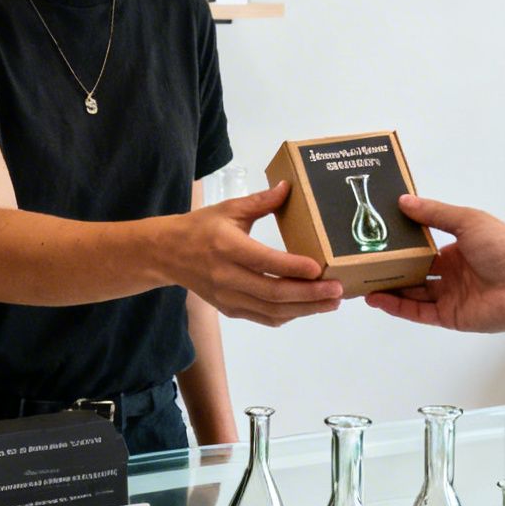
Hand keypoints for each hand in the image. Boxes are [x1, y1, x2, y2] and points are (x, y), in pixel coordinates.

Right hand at [173, 181, 343, 327]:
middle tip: (337, 290)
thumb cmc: (201, 228)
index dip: (293, 267)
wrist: (166, 254)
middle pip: (273, 293)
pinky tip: (307, 307)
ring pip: (271, 311)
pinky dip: (288, 315)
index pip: (264, 262)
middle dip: (309, 294)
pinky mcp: (230, 310)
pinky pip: (263, 318)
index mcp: (227, 247)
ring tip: (331, 302)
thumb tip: (289, 187)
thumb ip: (260, 202)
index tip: (320, 268)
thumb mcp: (228, 209)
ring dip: (305, 309)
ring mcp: (228, 297)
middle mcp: (226, 276)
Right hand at [364, 194, 504, 332]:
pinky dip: (398, 307)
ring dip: (389, 290)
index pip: (423, 249)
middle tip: (365, 266)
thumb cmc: (504, 248)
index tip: (379, 241)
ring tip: (363, 284)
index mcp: (458, 250)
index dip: (403, 247)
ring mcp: (451, 297)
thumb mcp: (466, 220)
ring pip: (413, 294)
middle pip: (415, 273)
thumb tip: (404, 201)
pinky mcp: (450, 317)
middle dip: (391, 271)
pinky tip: (378, 300)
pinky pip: (419, 313)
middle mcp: (453, 274)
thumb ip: (434, 213)